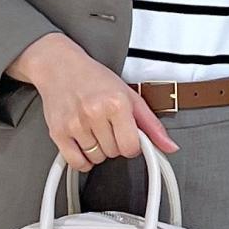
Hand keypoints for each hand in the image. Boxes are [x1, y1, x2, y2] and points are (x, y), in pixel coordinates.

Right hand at [8, 33, 179, 172]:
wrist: (59, 66)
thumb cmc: (94, 79)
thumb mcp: (129, 95)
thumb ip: (151, 124)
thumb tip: (170, 146)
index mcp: (116, 103)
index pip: (131, 147)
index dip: (131, 145)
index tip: (126, 135)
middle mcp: (95, 113)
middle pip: (114, 153)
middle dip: (113, 143)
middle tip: (107, 125)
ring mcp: (75, 124)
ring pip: (97, 159)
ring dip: (98, 150)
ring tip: (93, 128)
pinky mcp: (58, 132)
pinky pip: (77, 162)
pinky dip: (82, 159)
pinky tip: (83, 143)